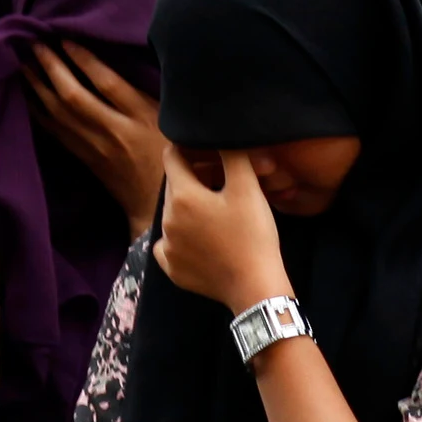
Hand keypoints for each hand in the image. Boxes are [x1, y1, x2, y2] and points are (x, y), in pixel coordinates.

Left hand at [25, 41, 166, 238]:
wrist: (158, 204)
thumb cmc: (171, 152)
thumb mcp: (172, 118)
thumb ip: (149, 91)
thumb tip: (124, 54)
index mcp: (141, 117)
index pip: (107, 84)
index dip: (84, 60)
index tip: (65, 37)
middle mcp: (113, 132)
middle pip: (74, 97)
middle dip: (51, 68)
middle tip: (34, 42)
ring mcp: (94, 147)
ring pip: (58, 114)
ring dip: (38, 86)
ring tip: (23, 61)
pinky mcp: (83, 158)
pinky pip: (55, 131)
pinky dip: (39, 110)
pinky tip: (27, 94)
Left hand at [152, 144, 291, 313]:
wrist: (255, 287)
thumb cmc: (253, 235)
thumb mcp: (247, 187)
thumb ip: (231, 154)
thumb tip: (217, 134)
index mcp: (182, 196)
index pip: (172, 156)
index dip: (189, 148)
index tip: (206, 152)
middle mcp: (166, 219)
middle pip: (174, 184)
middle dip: (193, 177)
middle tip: (221, 181)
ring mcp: (167, 247)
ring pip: (173, 213)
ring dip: (190, 206)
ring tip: (217, 212)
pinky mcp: (172, 269)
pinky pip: (170, 243)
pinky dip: (183, 236)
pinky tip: (203, 239)